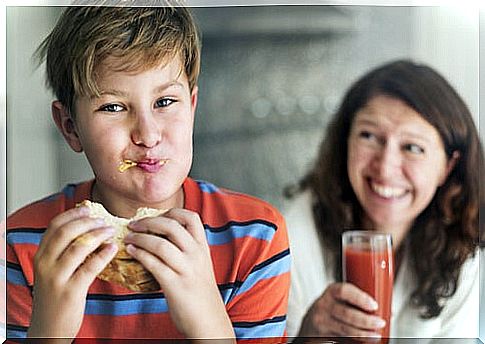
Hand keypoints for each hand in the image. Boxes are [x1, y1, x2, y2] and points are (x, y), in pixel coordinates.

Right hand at [28, 206, 117, 338]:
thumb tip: (87, 229)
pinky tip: (113, 248)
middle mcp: (45, 264)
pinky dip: (103, 254)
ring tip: (111, 231)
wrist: (48, 328)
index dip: (73, 214)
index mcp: (41, 256)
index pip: (54, 226)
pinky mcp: (71, 291)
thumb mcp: (52, 270)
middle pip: (66, 232)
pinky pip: (90, 267)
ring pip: (78, 247)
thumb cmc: (56, 296)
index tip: (88, 209)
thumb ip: (64, 252)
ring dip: (98, 235)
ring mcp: (57, 278)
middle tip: (103, 220)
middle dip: (87, 222)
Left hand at [125, 208, 234, 338]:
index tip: (155, 216)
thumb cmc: (200, 293)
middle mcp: (196, 255)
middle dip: (148, 221)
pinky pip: (153, 264)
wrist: (209, 321)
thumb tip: (161, 235)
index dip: (171, 211)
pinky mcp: (175, 285)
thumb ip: (187, 250)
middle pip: (171, 225)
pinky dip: (139, 254)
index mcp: (203, 247)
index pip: (190, 217)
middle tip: (134, 224)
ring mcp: (186, 269)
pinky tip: (131, 252)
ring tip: (128, 237)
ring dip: (139, 237)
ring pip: (160, 243)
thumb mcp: (200, 265)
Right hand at [298, 282, 385, 338]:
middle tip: (379, 323)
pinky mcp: (321, 337)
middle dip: (366, 320)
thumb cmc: (330, 311)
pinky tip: (362, 342)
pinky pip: (341, 340)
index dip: (360, 298)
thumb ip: (357, 303)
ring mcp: (321, 323)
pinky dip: (354, 342)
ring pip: (345, 330)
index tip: (374, 305)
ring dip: (364, 334)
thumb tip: (387, 310)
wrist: (309, 327)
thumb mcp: (339, 301)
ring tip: (375, 336)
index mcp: (330, 293)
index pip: (344, 291)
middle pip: (347, 313)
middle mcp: (323, 306)